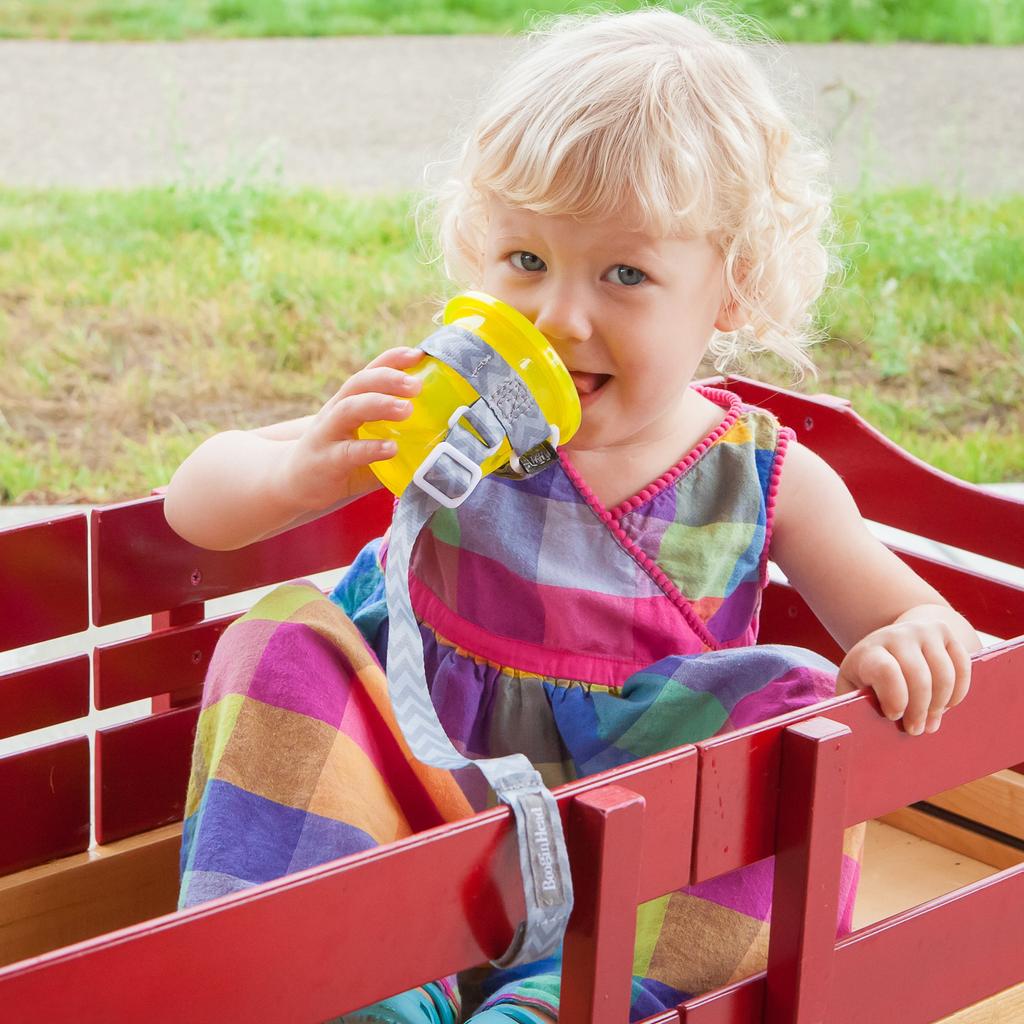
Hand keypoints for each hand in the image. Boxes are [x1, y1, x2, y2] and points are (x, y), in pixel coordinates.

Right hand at [274, 347, 423, 513]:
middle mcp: (336, 412)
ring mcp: (328, 435)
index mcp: (349, 402)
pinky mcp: (325, 461)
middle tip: (417, 385)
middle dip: (388, 378)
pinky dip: (370, 448)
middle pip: (359, 383)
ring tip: (407, 409)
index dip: (392, 359)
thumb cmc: (340, 462)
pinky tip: (392, 449)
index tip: (418, 354)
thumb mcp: (368, 444)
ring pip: (349, 409)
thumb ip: (397, 441)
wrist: (293, 485)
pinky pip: (348, 451)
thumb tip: (441, 445)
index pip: (370, 372)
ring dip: (379, 405)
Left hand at [836, 618, 971, 734]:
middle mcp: (896, 636)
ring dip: (940, 706)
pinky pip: (962, 667)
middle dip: (920, 711)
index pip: (885, 671)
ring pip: (944, 675)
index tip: (894, 716)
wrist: (895, 638)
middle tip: (916, 730)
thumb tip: (845, 731)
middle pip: (919, 678)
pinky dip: (958, 692)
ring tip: (930, 722)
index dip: (895, 698)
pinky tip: (946, 705)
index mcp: (869, 651)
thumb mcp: (854, 685)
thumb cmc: (871, 672)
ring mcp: (923, 631)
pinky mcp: (946, 633)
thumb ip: (852, 704)